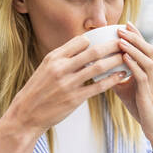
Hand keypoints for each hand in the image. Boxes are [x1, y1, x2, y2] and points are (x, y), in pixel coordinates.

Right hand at [5, 35, 126, 137]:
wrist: (26, 114)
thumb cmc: (39, 89)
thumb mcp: (46, 67)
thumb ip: (64, 56)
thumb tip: (85, 44)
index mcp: (54, 57)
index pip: (81, 40)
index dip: (97, 39)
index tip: (108, 38)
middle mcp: (61, 68)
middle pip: (94, 51)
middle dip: (112, 45)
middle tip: (124, 43)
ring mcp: (68, 84)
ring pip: (99, 67)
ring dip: (115, 61)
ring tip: (127, 57)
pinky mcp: (75, 99)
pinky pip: (98, 87)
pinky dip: (112, 79)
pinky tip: (121, 75)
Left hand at [112, 22, 152, 143]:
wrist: (152, 125)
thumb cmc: (139, 105)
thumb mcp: (124, 87)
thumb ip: (115, 76)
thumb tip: (100, 66)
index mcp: (146, 70)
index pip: (142, 48)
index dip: (136, 35)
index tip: (125, 24)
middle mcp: (151, 73)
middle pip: (148, 49)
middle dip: (135, 37)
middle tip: (121, 28)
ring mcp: (151, 82)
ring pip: (147, 60)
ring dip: (134, 48)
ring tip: (121, 40)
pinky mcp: (147, 93)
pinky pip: (142, 76)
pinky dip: (133, 65)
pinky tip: (124, 58)